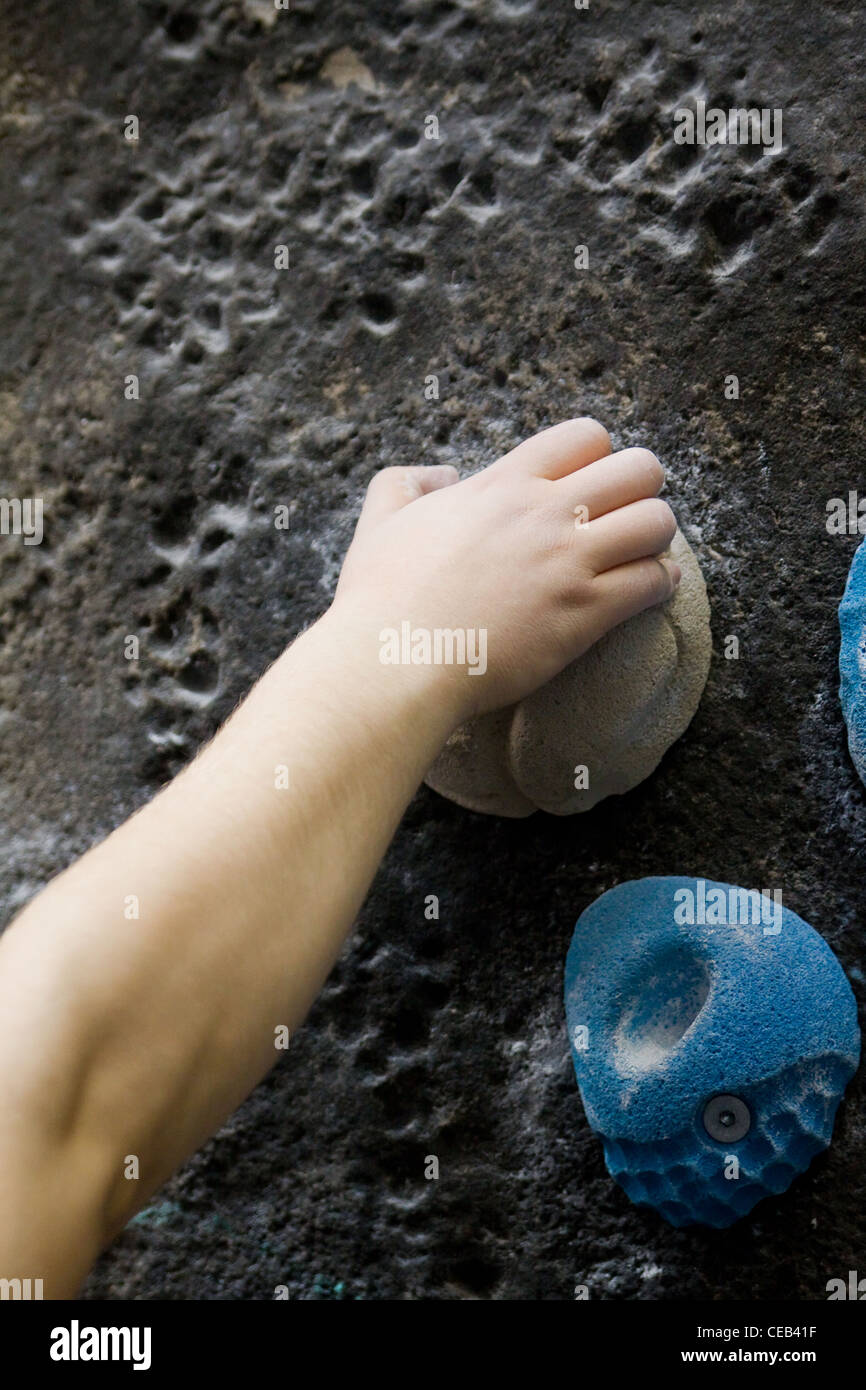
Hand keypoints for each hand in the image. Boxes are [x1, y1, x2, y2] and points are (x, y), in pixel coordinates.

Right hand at [331, 417, 678, 722]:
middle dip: (640, 489)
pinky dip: (660, 583)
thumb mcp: (380, 519)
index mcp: (502, 485)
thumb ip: (406, 481)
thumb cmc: (382, 597)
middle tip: (625, 517)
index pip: (585, 436)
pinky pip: (652, 582)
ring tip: (640, 555)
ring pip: (656, 522)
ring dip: (655, 536)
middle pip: (638, 469)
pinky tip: (648, 591)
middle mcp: (545, 513)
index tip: (587, 486)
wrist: (395, 660)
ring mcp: (568, 563)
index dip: (596, 457)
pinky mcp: (584, 613)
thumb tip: (443, 475)